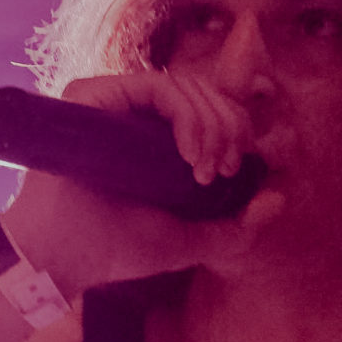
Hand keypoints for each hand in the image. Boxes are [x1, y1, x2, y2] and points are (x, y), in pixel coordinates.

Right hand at [1, 71, 280, 298]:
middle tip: (227, 168)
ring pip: (187, 85)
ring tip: (208, 169)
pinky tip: (192, 154)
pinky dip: (187, 115)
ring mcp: (114, 100)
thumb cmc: (114, 249)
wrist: (62, 257)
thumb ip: (234, 228)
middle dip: (230, 126)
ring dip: (212, 124)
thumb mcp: (187, 242)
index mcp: (156, 138)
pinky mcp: (95, 94)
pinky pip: (158, 85)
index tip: (240, 165)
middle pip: (204, 91)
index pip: (209, 107)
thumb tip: (278, 199)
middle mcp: (136, 113)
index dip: (235, 125)